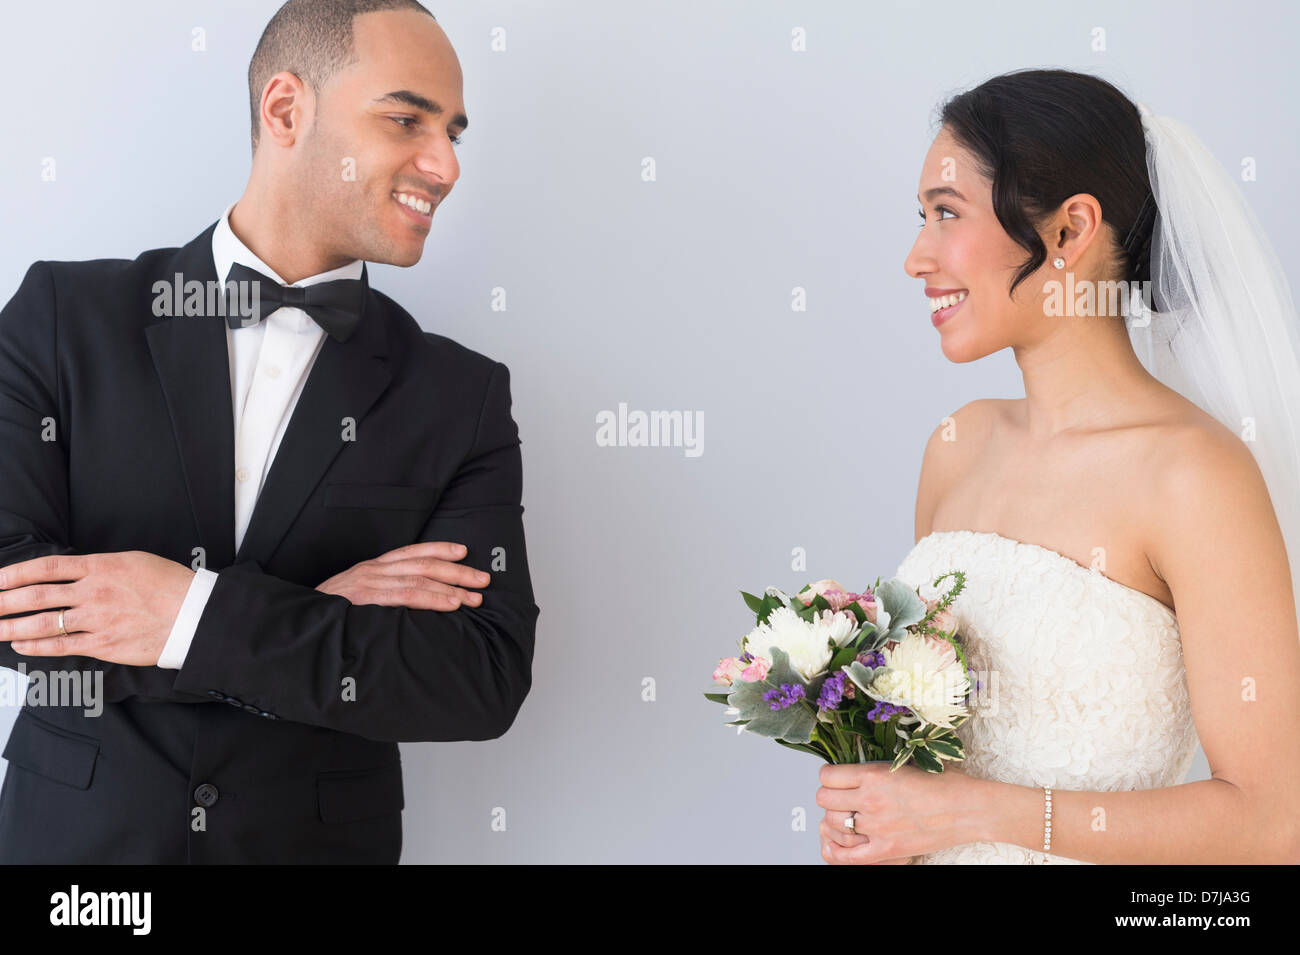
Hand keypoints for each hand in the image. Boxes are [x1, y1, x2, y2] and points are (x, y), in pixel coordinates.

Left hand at [0, 551, 194, 664]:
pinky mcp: (103, 644)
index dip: (16, 573)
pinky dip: (37, 645)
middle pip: (38, 595)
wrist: (194, 615)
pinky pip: (62, 645)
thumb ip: (100, 568)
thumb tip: (74, 574)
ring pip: (44, 622)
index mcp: (101, 567)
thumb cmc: (170, 585)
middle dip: (4, 601)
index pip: (47, 568)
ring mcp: (97, 619)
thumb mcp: (134, 562)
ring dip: (11, 626)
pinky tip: (21, 643)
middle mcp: (94, 592)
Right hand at [315, 541, 489, 610]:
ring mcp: (369, 583)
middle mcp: (372, 570)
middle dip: (457, 571)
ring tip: (473, 598)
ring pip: (419, 579)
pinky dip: (432, 599)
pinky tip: (450, 604)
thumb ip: (382, 595)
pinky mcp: (366, 599)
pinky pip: (406, 596)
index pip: (411, 552)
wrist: (298, 622)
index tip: (463, 552)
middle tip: (483, 580)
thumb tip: (415, 602)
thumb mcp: (356, 598)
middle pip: (423, 564)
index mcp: (372, 568)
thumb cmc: (330, 615)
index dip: (439, 549)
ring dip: (451, 588)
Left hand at [816, 761, 982, 864]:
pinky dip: (836, 850)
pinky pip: (847, 855)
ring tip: (846, 816)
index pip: (827, 776)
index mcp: (874, 774)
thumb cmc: (944, 782)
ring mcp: (877, 827)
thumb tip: (856, 768)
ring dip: (836, 819)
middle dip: (829, 797)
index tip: (836, 779)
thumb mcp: (906, 761)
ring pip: (833, 824)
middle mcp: (870, 800)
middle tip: (841, 797)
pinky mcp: (887, 849)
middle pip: (824, 799)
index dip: (829, 776)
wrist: (969, 808)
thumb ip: (877, 767)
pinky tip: (837, 843)